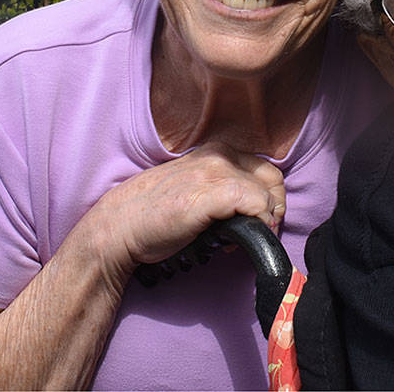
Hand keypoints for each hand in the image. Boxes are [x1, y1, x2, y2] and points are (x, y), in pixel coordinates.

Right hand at [89, 142, 286, 275]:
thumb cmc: (154, 214)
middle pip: (274, 180)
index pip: (266, 170)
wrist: (120, 226)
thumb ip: (222, 188)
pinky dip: (256, 226)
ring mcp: (215, 172)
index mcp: (215, 151)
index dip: (269, 200)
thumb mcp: (195, 188)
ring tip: (238, 239)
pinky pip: (257, 205)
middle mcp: (218, 155)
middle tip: (256, 232)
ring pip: (268, 195)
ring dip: (263, 222)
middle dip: (272, 210)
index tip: (256, 222)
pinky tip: (231, 242)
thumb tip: (255, 208)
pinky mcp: (212, 193)